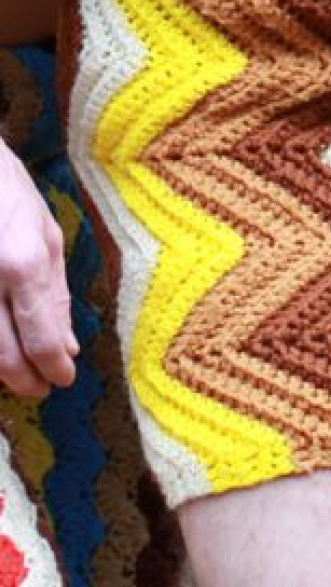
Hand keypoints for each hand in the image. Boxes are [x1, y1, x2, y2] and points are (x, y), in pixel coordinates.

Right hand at [0, 141, 75, 396]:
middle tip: (38, 391)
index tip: (62, 381)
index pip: (41, 337)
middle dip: (23, 381)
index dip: (52, 368)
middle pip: (1, 354)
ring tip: (17, 374)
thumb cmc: (7, 195)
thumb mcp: (46, 236)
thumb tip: (69, 346)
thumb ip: (55, 294)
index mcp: (23, 265)